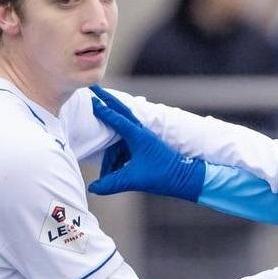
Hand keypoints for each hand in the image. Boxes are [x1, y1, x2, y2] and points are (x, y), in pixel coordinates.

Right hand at [88, 86, 205, 201]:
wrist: (185, 179)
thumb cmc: (164, 175)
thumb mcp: (134, 180)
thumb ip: (112, 184)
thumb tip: (93, 188)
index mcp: (139, 136)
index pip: (117, 118)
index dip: (103, 109)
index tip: (91, 97)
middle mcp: (141, 133)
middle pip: (120, 113)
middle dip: (107, 102)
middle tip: (95, 90)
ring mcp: (144, 139)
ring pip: (120, 139)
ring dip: (111, 154)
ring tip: (106, 174)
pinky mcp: (145, 147)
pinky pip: (126, 147)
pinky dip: (118, 158)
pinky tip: (114, 173)